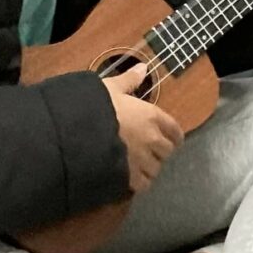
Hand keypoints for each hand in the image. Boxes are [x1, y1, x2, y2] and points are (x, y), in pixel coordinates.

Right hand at [102, 63, 183, 193]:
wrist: (77, 135)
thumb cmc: (95, 107)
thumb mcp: (110, 88)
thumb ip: (129, 80)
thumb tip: (144, 67)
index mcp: (152, 116)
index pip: (175, 130)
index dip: (173, 134)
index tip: (170, 136)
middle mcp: (152, 140)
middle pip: (167, 151)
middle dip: (160, 151)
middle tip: (148, 149)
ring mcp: (142, 162)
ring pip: (156, 169)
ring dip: (149, 167)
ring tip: (138, 164)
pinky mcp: (130, 179)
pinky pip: (143, 185)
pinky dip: (139, 182)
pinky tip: (130, 177)